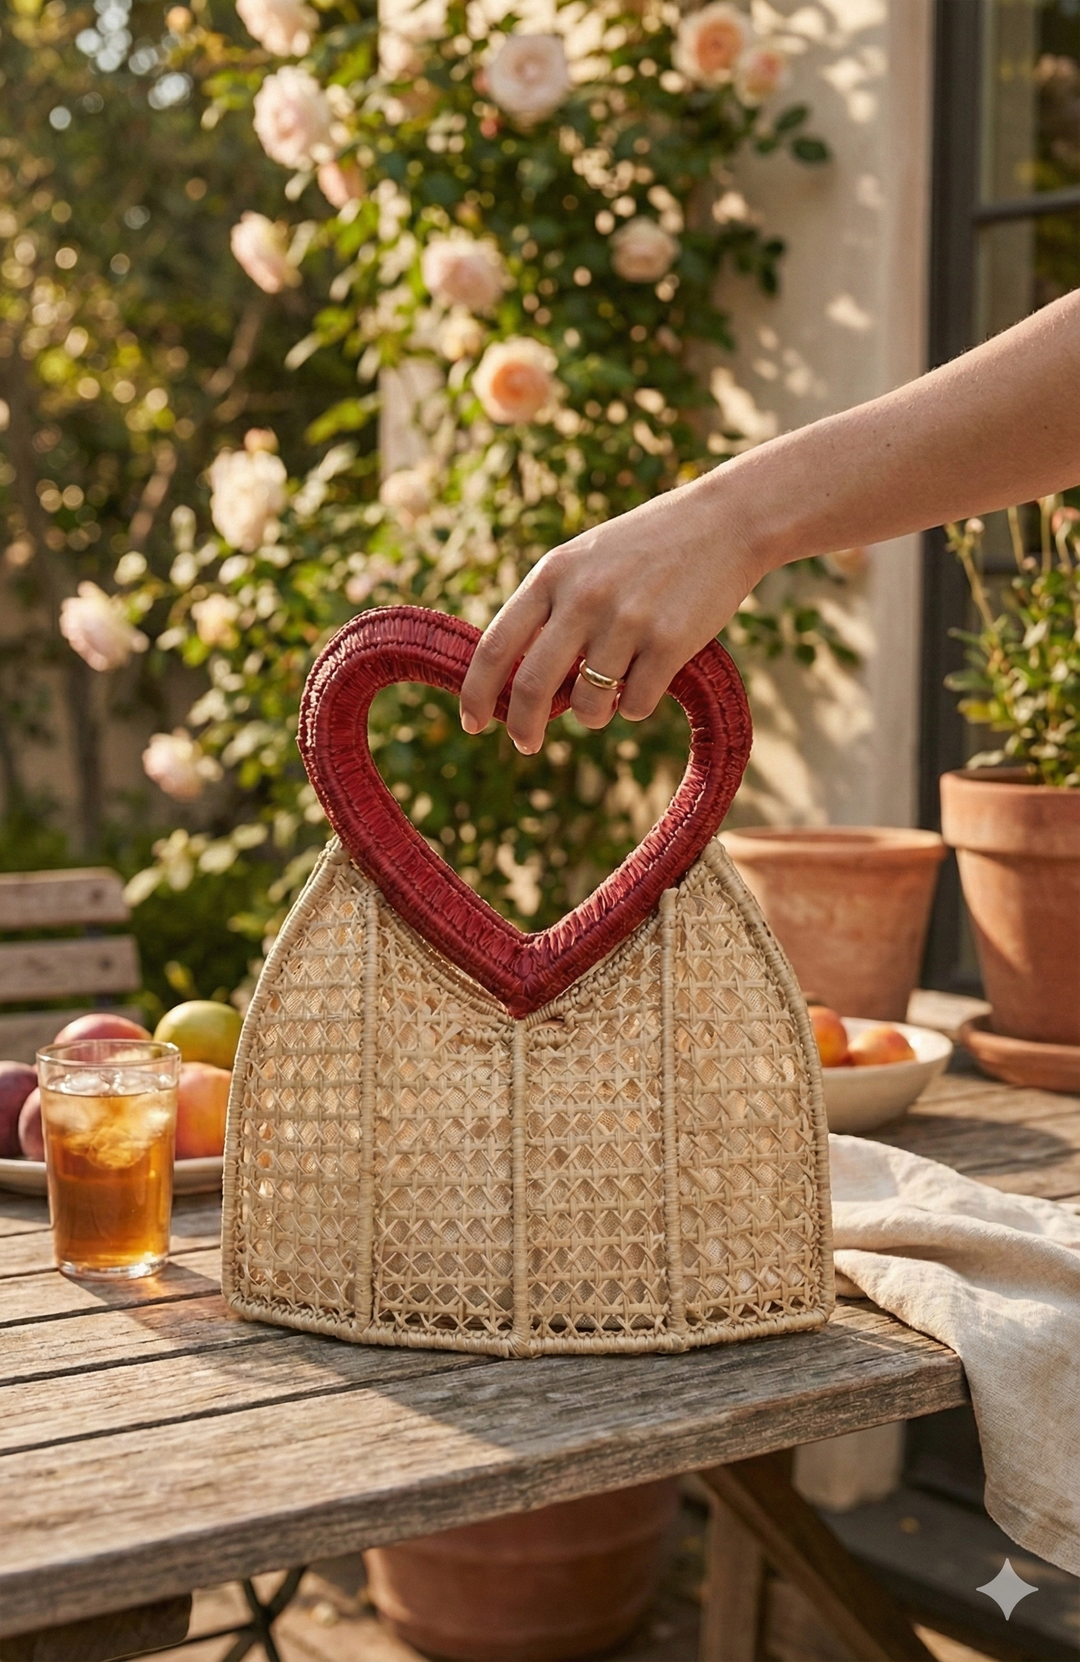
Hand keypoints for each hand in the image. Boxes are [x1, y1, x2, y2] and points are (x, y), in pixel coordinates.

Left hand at [459, 472, 764, 752]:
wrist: (724, 522)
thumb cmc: (647, 548)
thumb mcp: (585, 562)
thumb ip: (550, 609)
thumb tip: (519, 684)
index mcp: (552, 574)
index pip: (494, 646)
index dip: (476, 693)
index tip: (472, 723)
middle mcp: (583, 598)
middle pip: (531, 686)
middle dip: (523, 727)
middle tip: (526, 744)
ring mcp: (627, 621)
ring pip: (587, 705)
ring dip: (591, 717)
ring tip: (604, 702)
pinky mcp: (670, 643)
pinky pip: (634, 705)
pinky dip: (634, 706)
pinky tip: (648, 680)